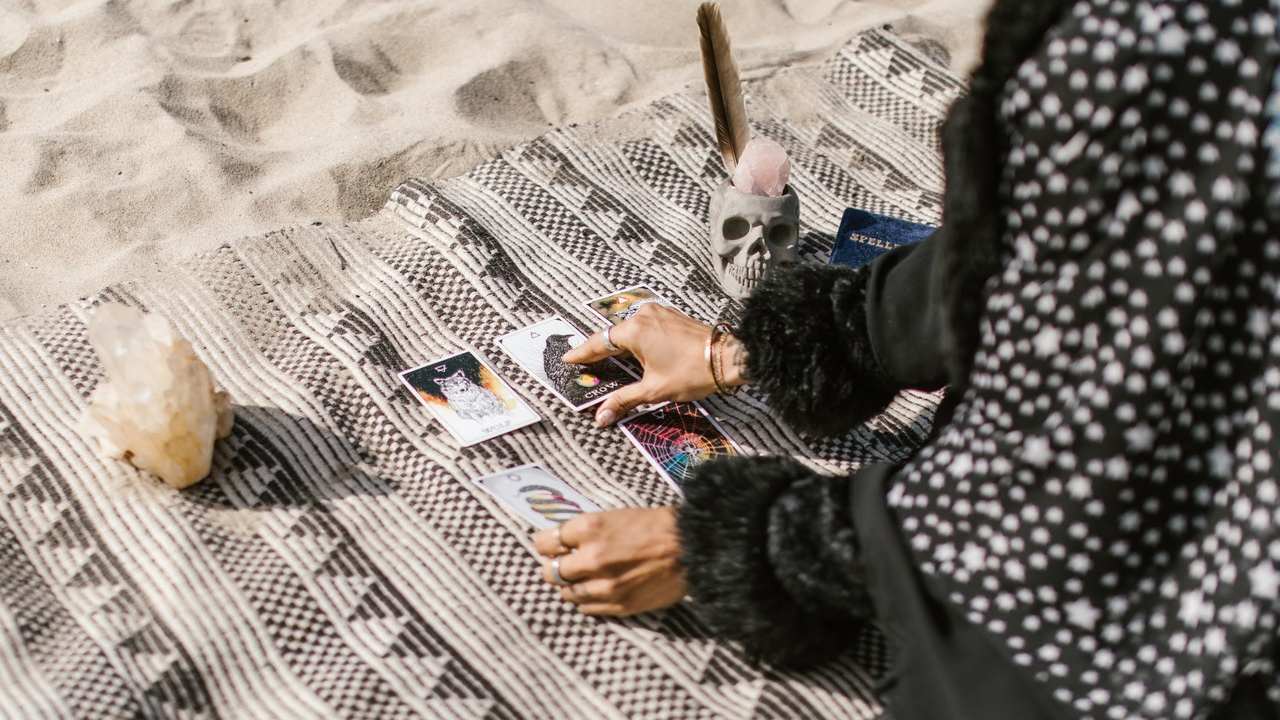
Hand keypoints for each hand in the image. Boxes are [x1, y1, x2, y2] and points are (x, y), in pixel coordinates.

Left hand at [532, 507, 685, 616]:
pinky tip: (595, 590)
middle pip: (550, 571)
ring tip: (580, 579)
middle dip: (554, 566)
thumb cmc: (654, 525)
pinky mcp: (618, 605)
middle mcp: (592, 558)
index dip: (544, 543)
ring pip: (566, 593)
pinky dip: (586, 600)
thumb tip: (559, 542)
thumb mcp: (614, 515)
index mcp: (590, 529)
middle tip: (563, 563)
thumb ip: (584, 530)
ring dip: (570, 586)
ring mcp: (604, 585)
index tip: (548, 545)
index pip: (544, 542)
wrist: (691, 547)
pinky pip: (586, 608)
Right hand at [565, 304, 747, 425]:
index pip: (599, 342)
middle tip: (583, 361)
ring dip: (618, 344)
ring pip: (629, 329)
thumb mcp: (654, 390)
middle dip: (599, 350)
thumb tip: (601, 417)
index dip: (582, 354)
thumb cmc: (691, 373)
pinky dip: (635, 339)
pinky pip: (644, 326)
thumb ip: (623, 400)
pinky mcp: (670, 316)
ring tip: (605, 358)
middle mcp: (643, 316)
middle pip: (613, 334)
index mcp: (635, 331)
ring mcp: (658, 313)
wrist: (727, 358)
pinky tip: (632, 351)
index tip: (567, 359)